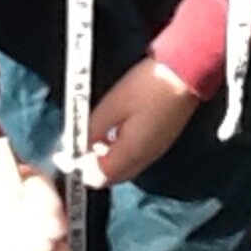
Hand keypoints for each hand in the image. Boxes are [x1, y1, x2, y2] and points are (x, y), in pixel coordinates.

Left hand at [66, 58, 197, 187]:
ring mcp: (155, 152)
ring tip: (91, 136)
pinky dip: (117, 152)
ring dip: (103, 159)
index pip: (98, 176)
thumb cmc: (148, 86)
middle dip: (91, 166)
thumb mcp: (113, 105)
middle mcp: (145, 159)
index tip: (63, 153)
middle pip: (111, 177)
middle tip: (75, 145)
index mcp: (132, 153)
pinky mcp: (160, 143)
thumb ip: (92, 129)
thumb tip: (74, 146)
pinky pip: (133, 158)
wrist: (186, 74)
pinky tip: (111, 133)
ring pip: (122, 168)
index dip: (78, 168)